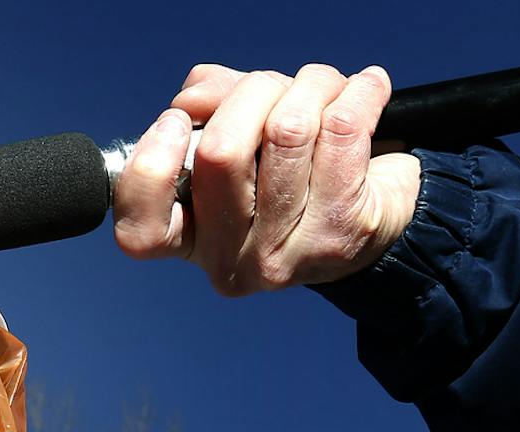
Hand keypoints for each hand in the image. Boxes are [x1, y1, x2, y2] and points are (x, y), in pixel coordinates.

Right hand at [114, 64, 421, 296]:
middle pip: (221, 153)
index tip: (178, 120)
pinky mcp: (342, 231)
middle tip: (274, 87)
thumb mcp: (240, 139)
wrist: (378, 223)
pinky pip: (342, 131)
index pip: (141, 231)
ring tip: (323, 83)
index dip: (152, 163)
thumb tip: (195, 96)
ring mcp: (287, 254)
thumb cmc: (296, 176)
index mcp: (192, 241)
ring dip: (310, 83)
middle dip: (251, 92)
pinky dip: (359, 93)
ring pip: (287, 131)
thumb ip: (209, 107)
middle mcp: (233, 260)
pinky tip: (366, 88)